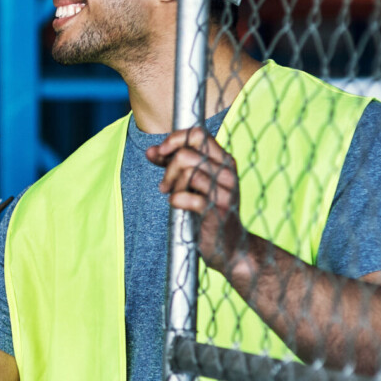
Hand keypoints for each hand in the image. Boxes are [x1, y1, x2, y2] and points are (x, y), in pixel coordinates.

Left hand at [146, 127, 245, 269]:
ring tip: (172, 195)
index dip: (174, 140)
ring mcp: (225, 191)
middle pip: (186, 154)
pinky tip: (177, 205)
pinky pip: (185, 196)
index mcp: (224, 160)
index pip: (197, 134)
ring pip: (186, 172)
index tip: (161, 153)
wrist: (230, 246)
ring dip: (172, 186)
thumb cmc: (209, 211)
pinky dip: (175, 200)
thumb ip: (172, 164)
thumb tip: (150, 151)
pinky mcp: (217, 210)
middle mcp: (227, 172)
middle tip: (164, 185)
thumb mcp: (192, 183)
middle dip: (168, 168)